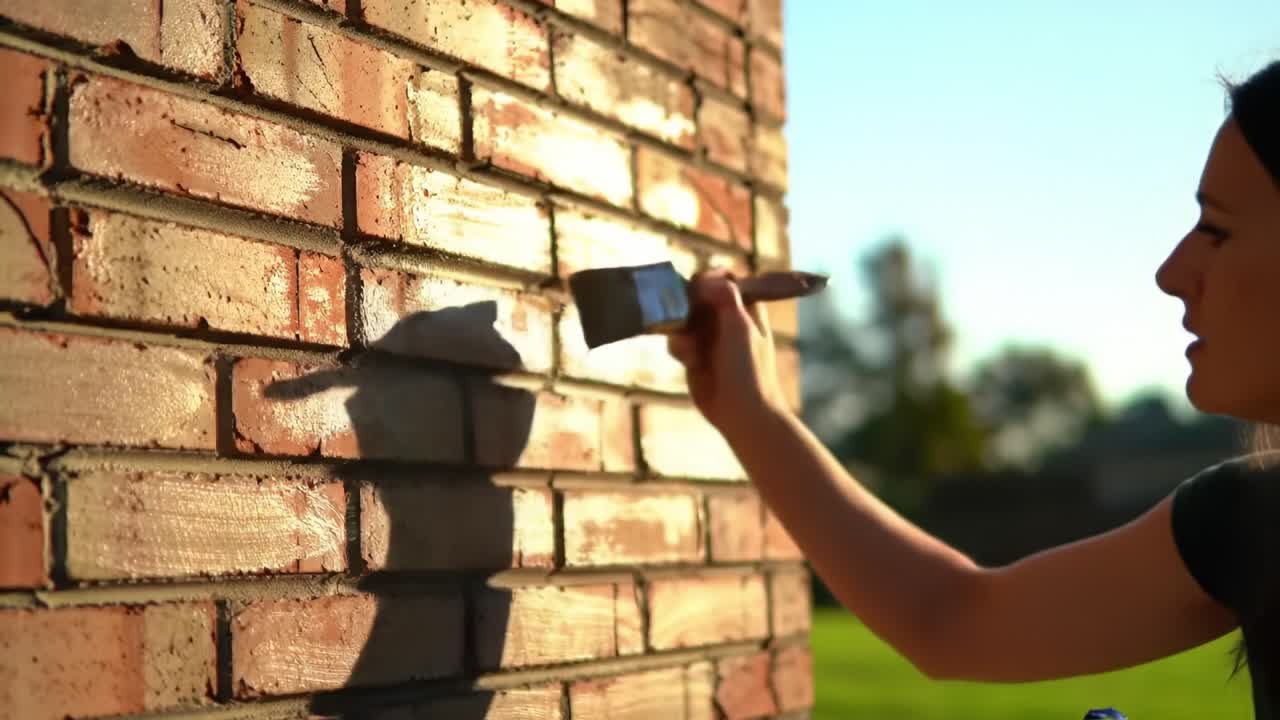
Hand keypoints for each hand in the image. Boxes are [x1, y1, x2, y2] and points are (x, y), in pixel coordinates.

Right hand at [667, 270, 788, 441]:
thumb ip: (723, 295)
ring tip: (693, 351)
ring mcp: (708, 335)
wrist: (742, 411)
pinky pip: (676, 340)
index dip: (707, 281)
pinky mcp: (693, 354)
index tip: (699, 291)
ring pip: (681, 317)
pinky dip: (680, 349)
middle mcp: (725, 316)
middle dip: (687, 307)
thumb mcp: (740, 324)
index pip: (722, 277)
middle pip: (695, 295)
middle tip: (687, 320)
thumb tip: (703, 278)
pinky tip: (691, 363)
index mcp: (744, 305)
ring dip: (682, 332)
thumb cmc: (748, 366)